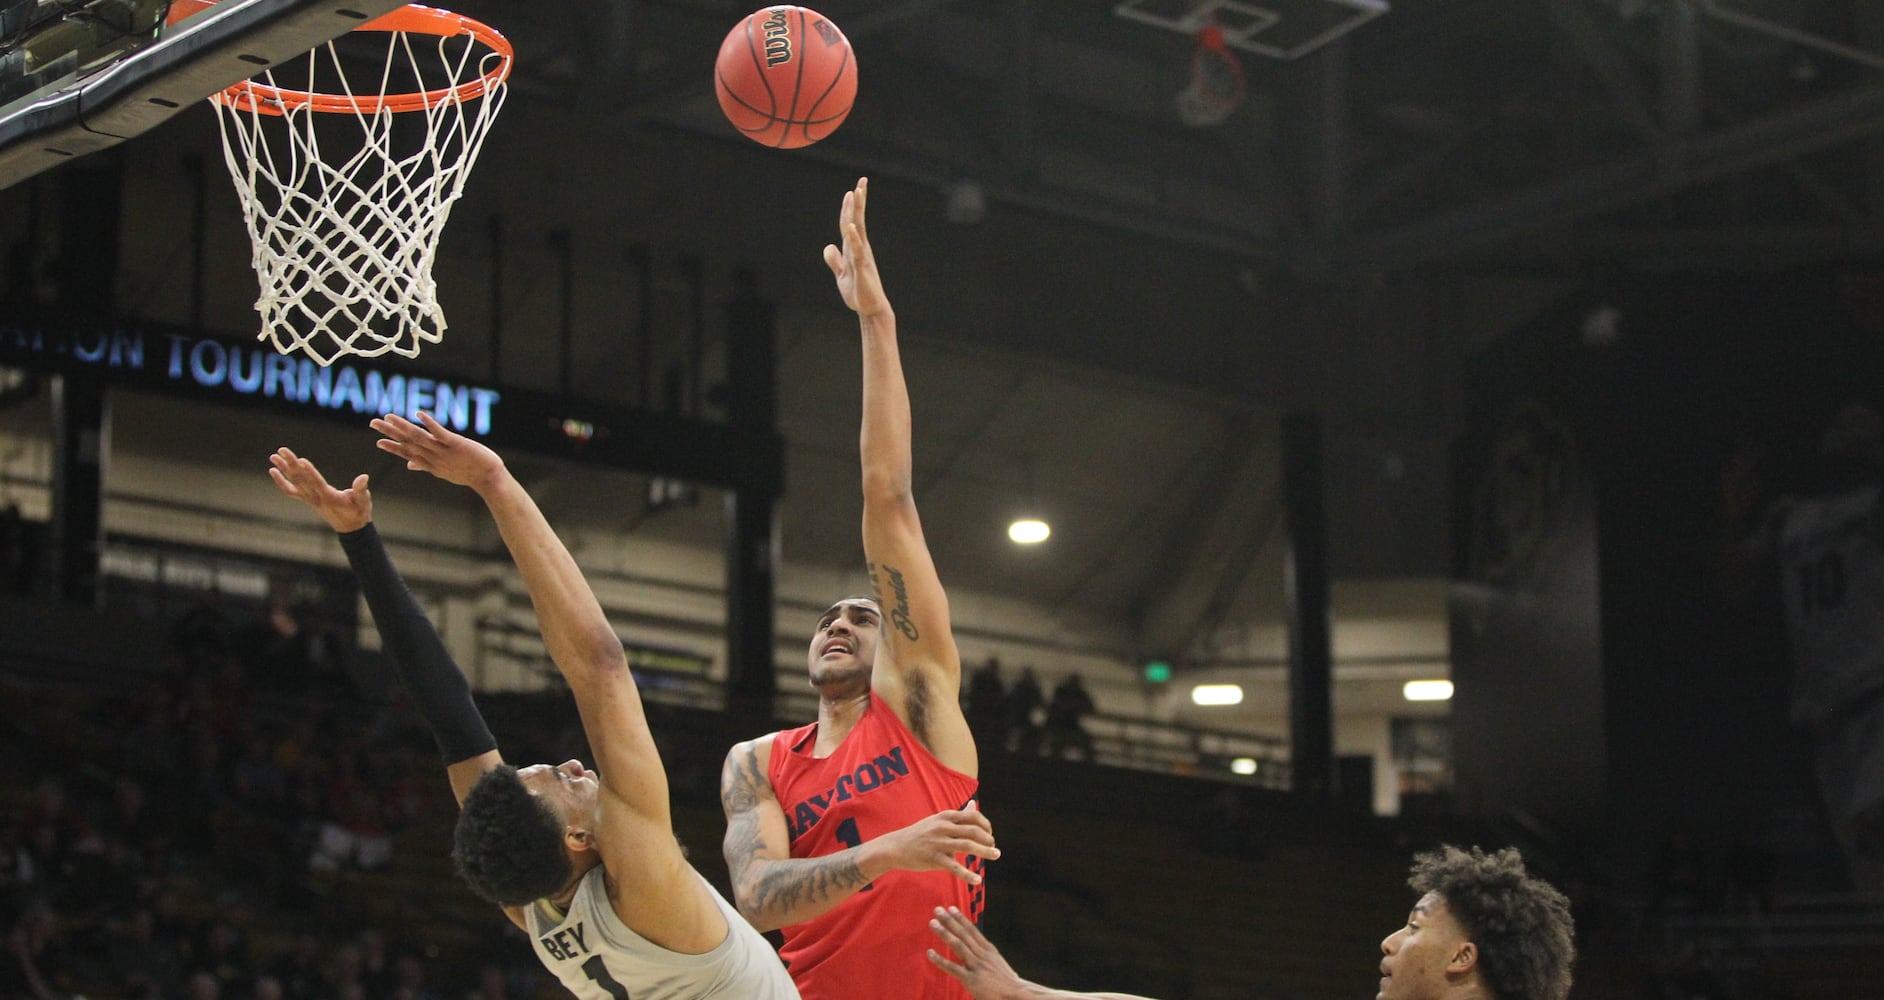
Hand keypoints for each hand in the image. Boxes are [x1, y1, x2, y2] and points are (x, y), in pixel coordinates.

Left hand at [269, 448, 372, 532]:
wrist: (350, 528)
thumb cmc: (358, 512)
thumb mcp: (363, 501)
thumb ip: (361, 490)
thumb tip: (364, 477)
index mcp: (330, 497)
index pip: (317, 483)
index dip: (310, 472)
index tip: (301, 461)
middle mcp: (316, 498)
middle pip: (302, 479)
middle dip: (291, 464)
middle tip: (281, 450)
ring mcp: (310, 499)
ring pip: (294, 482)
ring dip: (284, 469)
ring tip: (274, 456)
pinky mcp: (308, 500)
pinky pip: (291, 491)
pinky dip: (281, 481)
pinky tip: (274, 471)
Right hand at [372, 412, 505, 491]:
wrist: (490, 478)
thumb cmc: (469, 473)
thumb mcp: (444, 471)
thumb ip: (425, 465)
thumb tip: (409, 464)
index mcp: (430, 463)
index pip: (408, 453)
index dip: (393, 447)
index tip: (378, 441)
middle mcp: (434, 457)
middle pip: (408, 443)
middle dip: (390, 433)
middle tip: (373, 423)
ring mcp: (444, 451)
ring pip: (419, 438)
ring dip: (403, 426)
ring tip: (389, 417)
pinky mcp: (457, 444)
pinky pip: (440, 433)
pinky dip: (429, 424)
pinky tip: (418, 414)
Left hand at [822, 176, 890, 318]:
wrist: (870, 309)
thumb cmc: (858, 293)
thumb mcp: (841, 275)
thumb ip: (835, 261)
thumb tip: (829, 247)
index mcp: (853, 249)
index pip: (850, 224)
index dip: (850, 208)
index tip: (853, 190)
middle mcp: (860, 249)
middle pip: (856, 221)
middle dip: (858, 202)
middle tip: (862, 182)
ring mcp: (861, 256)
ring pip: (858, 229)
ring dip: (857, 211)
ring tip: (858, 194)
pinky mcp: (862, 268)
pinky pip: (856, 251)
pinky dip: (853, 238)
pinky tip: (850, 227)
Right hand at [871, 802, 998, 883]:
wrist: (895, 847)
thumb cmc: (920, 834)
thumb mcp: (938, 820)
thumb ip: (958, 815)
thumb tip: (973, 804)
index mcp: (945, 816)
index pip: (973, 816)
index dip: (985, 824)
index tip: (989, 834)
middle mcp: (943, 827)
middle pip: (973, 830)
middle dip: (987, 839)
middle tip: (994, 847)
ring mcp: (938, 842)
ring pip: (967, 846)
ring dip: (985, 851)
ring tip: (996, 855)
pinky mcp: (933, 858)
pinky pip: (954, 867)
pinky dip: (967, 874)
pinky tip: (977, 880)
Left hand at [927, 906, 1027, 998]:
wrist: (1017, 994)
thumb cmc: (1006, 982)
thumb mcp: (997, 963)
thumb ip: (986, 956)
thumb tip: (978, 949)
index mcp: (989, 950)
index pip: (972, 930)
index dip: (961, 918)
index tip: (951, 908)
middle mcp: (982, 954)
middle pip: (963, 933)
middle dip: (949, 920)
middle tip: (938, 910)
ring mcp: (976, 966)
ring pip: (958, 945)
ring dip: (944, 933)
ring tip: (933, 923)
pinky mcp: (971, 979)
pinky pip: (952, 967)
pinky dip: (940, 960)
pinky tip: (929, 953)